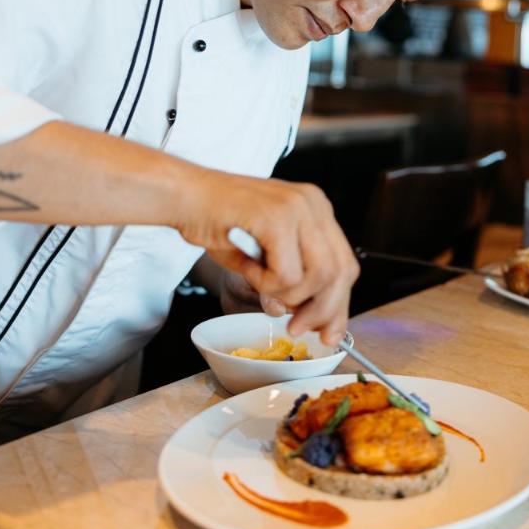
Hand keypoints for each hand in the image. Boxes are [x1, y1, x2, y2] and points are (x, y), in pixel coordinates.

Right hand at [175, 166, 358, 344]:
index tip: (326, 332)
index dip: (338, 304)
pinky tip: (248, 269)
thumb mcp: (264, 254)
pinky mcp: (276, 217)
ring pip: (319, 276)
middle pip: (340, 272)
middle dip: (321, 311)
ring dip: (289, 296)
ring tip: (261, 285)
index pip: (345, 264)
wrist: (183, 195)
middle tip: (296, 328)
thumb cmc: (218, 222)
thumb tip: (308, 320)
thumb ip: (291, 281)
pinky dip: (266, 284)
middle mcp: (313, 203)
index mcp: (316, 209)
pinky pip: (286, 273)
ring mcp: (297, 207)